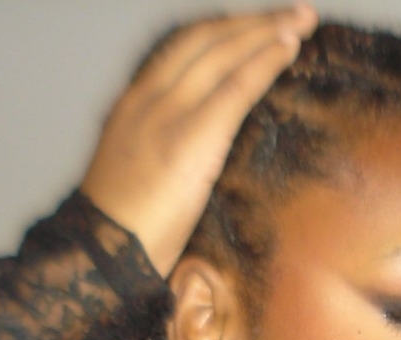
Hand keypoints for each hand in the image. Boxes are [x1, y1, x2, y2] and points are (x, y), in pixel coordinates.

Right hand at [80, 3, 318, 276]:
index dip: (221, 33)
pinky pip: (237, 86)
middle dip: (251, 21)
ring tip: (300, 21)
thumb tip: (193, 164)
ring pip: (223, 52)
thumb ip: (163, 156)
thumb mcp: (135, 179)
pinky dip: (266, 60)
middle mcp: (148, 98)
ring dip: (266, 31)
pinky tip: (288, 49)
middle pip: (205, 39)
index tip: (250, 27)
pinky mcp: (192, 135)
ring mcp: (167, 113)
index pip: (180, 50)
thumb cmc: (120, 235)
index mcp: (132, 106)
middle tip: (292, 14)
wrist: (101, 255)